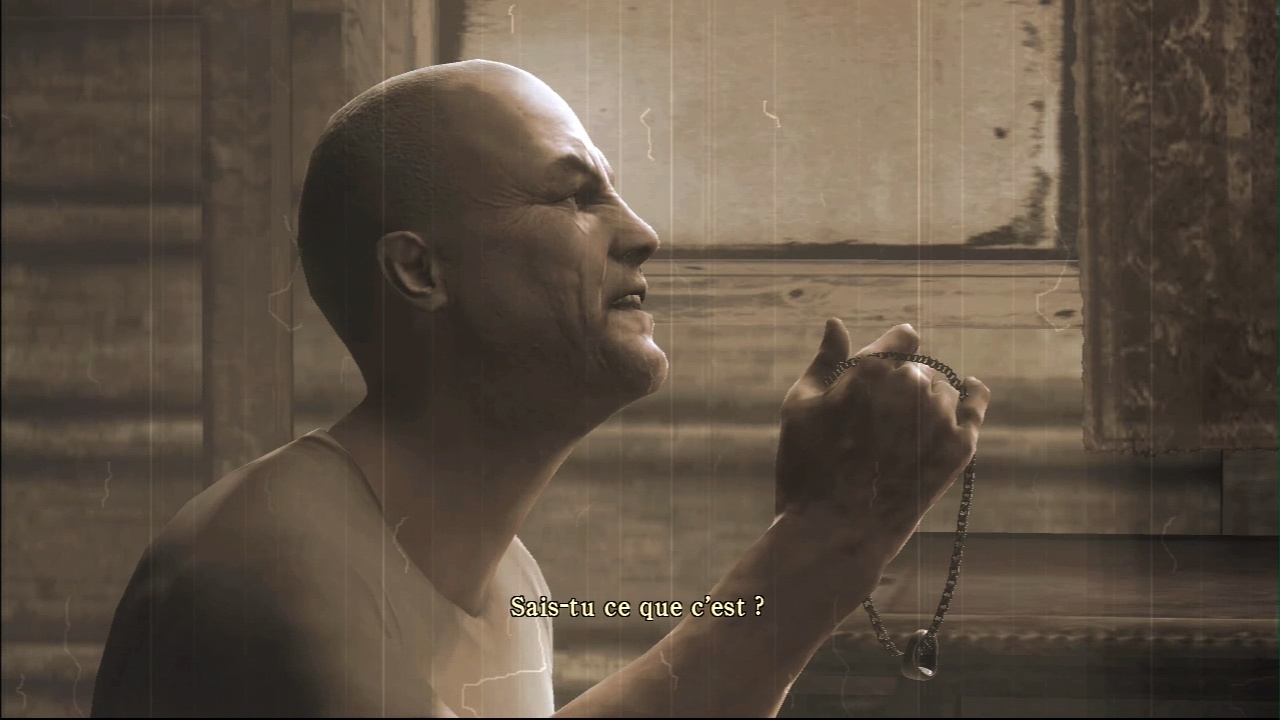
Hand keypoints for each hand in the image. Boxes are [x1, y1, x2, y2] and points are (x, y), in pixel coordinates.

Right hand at [774, 319, 989, 573]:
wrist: (836, 533)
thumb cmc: (808, 469)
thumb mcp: (800, 407)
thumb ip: (824, 361)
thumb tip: (835, 323)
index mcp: (872, 369)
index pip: (902, 338)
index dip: (893, 349)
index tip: (888, 361)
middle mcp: (912, 385)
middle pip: (918, 368)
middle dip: (902, 384)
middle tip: (880, 420)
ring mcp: (940, 416)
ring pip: (942, 389)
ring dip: (928, 399)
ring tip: (902, 431)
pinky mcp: (960, 446)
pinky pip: (975, 406)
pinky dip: (972, 396)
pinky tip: (970, 390)